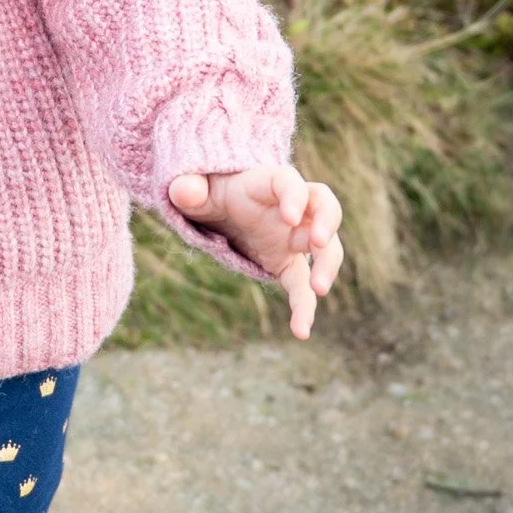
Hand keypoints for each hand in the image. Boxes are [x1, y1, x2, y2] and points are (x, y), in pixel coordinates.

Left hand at [166, 163, 343, 339]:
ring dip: (327, 266)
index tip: (290, 217)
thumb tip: (185, 192)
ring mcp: (293, 236)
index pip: (289, 181)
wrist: (220, 207)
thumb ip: (187, 188)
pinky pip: (302, 284)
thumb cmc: (211, 192)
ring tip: (318, 289)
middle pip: (324, 206)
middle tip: (318, 243)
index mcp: (266, 184)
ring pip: (326, 247)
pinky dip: (305, 306)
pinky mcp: (288, 263)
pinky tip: (301, 331)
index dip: (294, 196)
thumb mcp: (194, 188)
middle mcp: (290, 208)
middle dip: (327, 223)